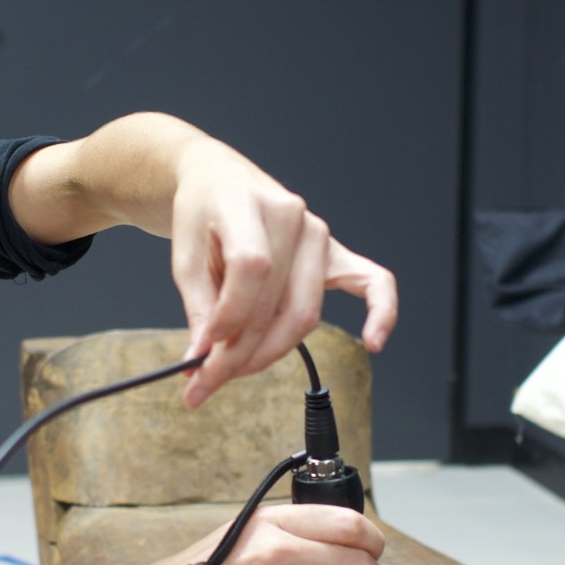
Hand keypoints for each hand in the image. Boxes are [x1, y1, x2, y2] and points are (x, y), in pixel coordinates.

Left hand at [170, 140, 397, 407]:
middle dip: (240, 353)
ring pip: (305, 312)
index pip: (251, 269)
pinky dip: (380, 311)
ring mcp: (318, 235)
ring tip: (234, 371)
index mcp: (249, 204)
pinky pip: (371, 281)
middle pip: (277, 304)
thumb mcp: (183, 254)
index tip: (203, 348)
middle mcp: (292, 217)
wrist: (218, 182)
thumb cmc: (202, 214)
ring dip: (270, 352)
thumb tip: (202, 356)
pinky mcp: (334, 253)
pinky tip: (374, 341)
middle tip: (206, 382)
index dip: (229, 316)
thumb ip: (197, 305)